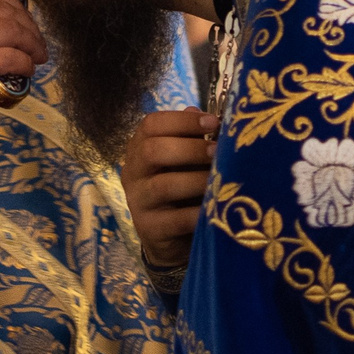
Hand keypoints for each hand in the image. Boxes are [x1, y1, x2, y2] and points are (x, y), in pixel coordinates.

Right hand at [0, 0, 50, 147]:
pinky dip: (26, 64)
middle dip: (29, 26)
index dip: (15, 8)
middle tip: (37, 44)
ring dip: (33, 44)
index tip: (26, 23)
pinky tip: (27, 72)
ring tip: (37, 57)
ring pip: (13, 31)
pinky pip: (11, 57)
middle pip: (5, 11)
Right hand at [123, 110, 216, 269]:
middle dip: (190, 149)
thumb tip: (202, 114)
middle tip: (217, 151)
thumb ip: (190, 139)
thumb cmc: (181, 190)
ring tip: (220, 178)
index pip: (150, 125)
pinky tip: (217, 207)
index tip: (212, 122)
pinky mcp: (150, 229)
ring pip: (163, 185)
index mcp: (139, 149)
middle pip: (152, 151)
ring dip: (196, 180)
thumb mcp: (184, 162)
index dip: (182, 121)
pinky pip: (176, 219)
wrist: (170, 239)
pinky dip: (199, 212)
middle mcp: (133, 173)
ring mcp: (138, 202)